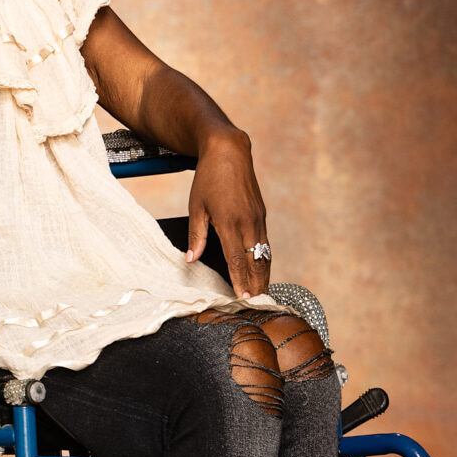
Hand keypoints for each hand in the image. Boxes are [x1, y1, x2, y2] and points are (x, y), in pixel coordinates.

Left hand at [186, 132, 269, 298]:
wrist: (229, 150)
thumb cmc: (208, 178)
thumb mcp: (196, 206)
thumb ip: (197, 235)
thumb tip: (191, 260)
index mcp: (230, 222)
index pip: (237, 260)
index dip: (240, 282)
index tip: (243, 300)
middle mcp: (248, 222)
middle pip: (255, 262)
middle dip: (256, 285)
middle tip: (256, 306)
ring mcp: (258, 218)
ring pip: (264, 254)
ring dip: (263, 275)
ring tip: (261, 295)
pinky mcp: (261, 213)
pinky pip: (265, 242)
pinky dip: (264, 259)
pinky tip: (261, 270)